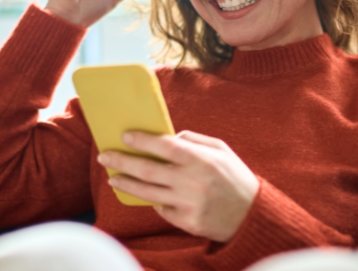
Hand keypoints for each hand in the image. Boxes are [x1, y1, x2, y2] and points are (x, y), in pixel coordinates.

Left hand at [98, 131, 260, 242]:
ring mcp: (187, 204)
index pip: (164, 146)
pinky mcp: (186, 222)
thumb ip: (195, 140)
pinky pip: (161, 209)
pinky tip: (146, 194)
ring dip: (126, 184)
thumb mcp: (222, 150)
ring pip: (147, 192)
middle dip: (122, 161)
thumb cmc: (235, 177)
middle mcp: (192, 182)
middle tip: (105, 156)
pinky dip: (153, 200)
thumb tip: (169, 136)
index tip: (125, 136)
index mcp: (201, 160)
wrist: (252, 215)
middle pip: (147, 170)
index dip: (142, 140)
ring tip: (112, 178)